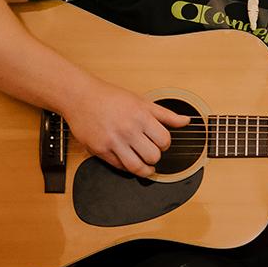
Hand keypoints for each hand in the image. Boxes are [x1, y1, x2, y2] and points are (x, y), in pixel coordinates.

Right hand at [64, 78, 189, 176]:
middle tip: (151, 152)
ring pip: (137, 167)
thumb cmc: (111, 97)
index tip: (160, 143)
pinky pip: (119, 167)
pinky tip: (128, 160)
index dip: (165, 144)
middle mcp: (128, 129)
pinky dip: (126, 167)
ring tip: (146, 166)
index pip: (164, 141)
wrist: (80, 97)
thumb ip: (166, 114)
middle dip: (155, 156)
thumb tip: (186, 121)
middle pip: (153, 156)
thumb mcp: (142, 102)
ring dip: (144, 169)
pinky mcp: (99, 150)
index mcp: (141, 116)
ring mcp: (113, 141)